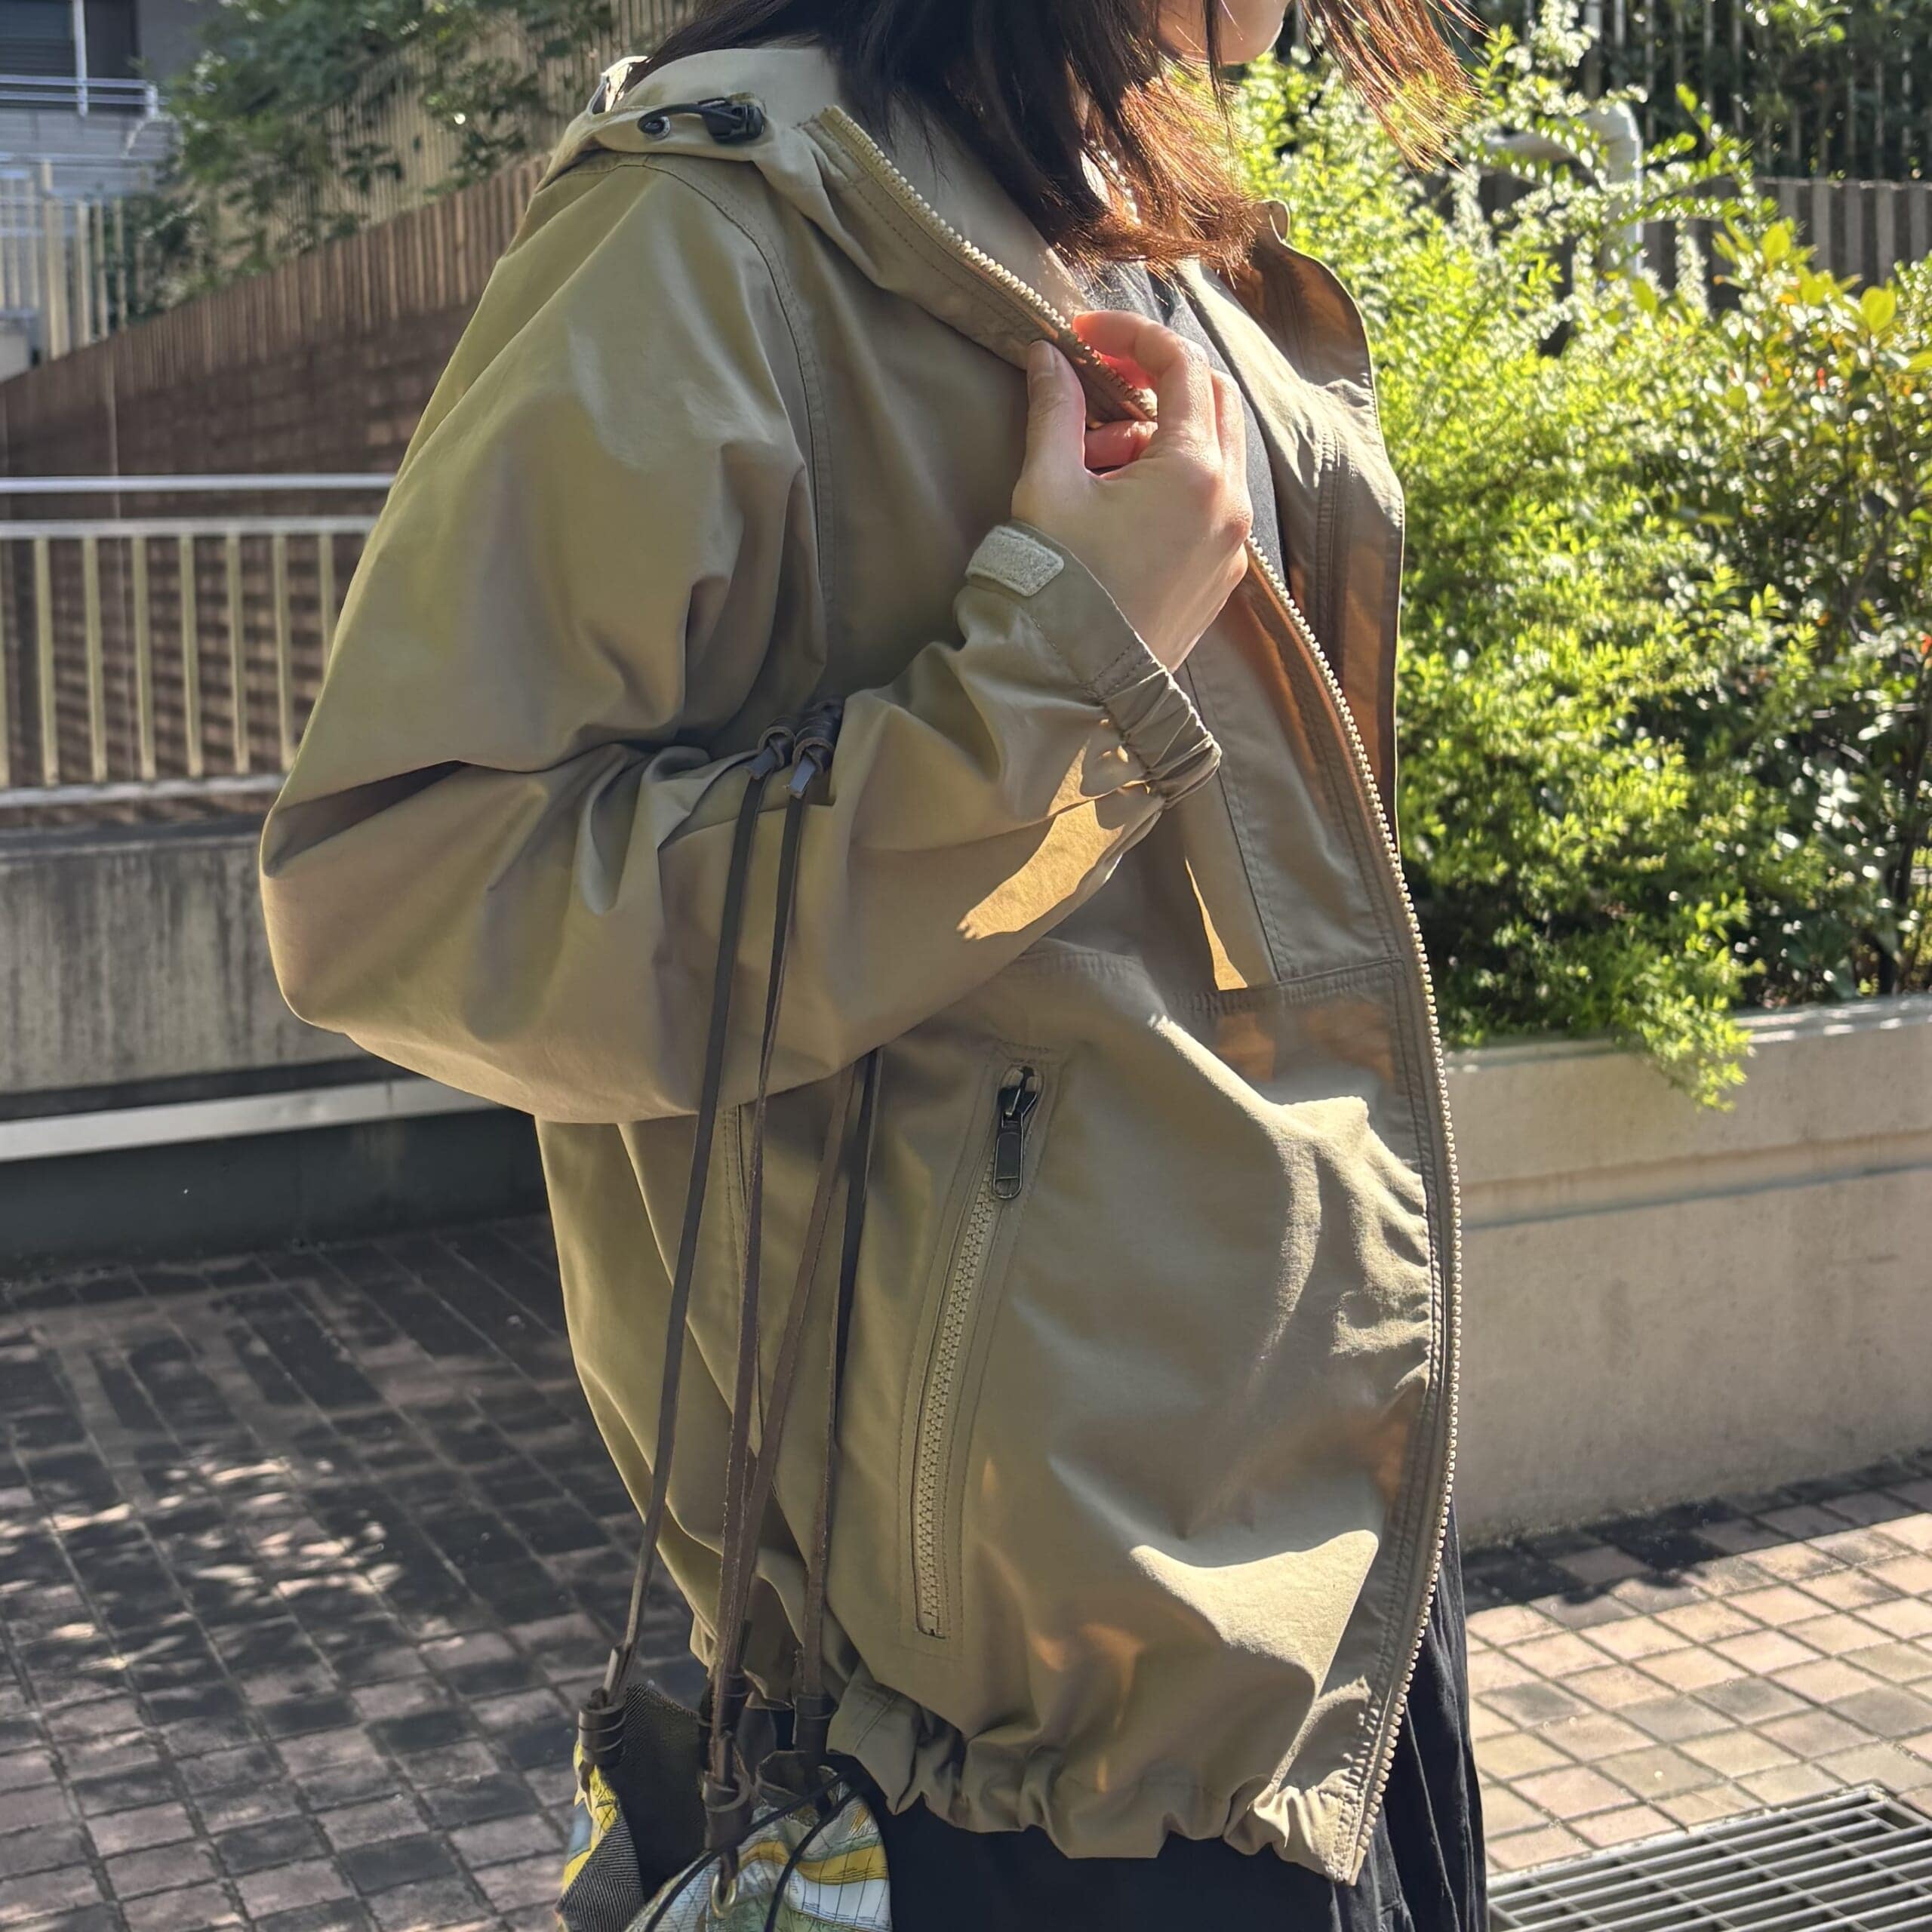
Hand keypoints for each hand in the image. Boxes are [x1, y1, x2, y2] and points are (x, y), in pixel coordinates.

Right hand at [1010, 313, 1253, 672]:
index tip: (1087, 335)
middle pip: (1213, 400)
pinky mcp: (1222, 577)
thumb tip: (1049, 356)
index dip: (1132, 334)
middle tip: (1101, 385)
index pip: (1181, 364)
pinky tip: (1120, 507)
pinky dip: (1174, 483)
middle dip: (1158, 380)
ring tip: (1097, 463)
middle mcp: (1228, 503)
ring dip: (1161, 436)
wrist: (1072, 684)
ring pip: (1215, 454)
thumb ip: (1054, 410)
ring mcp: (1232, 544)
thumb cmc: (1058, 586)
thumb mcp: (1047, 486)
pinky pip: (1212, 504)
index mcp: (1192, 471)